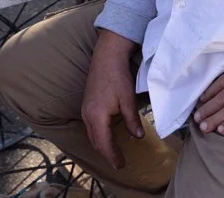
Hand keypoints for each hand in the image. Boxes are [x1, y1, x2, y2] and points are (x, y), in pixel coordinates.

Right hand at [81, 30, 142, 169]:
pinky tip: (107, 136)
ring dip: (102, 145)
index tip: (121, 166)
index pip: (104, 143)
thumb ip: (132, 120)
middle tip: (119, 163)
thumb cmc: (118, 77)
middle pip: (96, 141)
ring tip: (114, 153)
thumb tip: (138, 137)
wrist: (106, 57)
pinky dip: (99, 135)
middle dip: (107, 153)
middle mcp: (87, 115)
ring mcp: (85, 110)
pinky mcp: (87, 105)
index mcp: (97, 116)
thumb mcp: (128, 99)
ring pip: (92, 134)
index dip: (112, 156)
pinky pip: (91, 127)